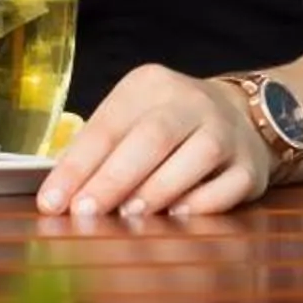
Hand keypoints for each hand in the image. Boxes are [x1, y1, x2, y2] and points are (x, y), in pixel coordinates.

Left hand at [39, 65, 271, 219]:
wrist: (241, 116)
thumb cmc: (167, 126)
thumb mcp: (130, 120)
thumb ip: (99, 153)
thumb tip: (60, 199)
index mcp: (149, 85)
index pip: (107, 125)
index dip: (77, 166)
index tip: (52, 202)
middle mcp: (190, 102)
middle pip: (152, 137)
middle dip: (114, 178)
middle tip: (85, 212)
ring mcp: (226, 131)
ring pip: (197, 156)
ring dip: (159, 189)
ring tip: (128, 216)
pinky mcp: (250, 165)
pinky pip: (230, 185)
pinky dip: (203, 203)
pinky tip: (178, 217)